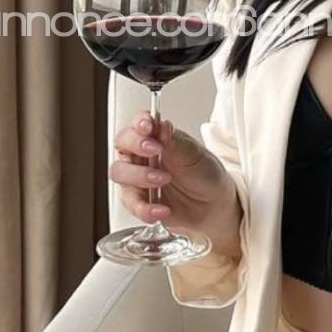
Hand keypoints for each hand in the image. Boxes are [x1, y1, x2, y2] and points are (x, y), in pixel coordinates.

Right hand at [110, 112, 240, 244]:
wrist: (213, 205)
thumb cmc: (204, 174)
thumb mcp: (194, 155)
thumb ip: (175, 141)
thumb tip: (162, 126)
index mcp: (156, 138)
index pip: (139, 124)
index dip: (139, 123)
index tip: (148, 127)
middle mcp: (142, 156)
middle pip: (122, 146)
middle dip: (136, 147)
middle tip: (156, 152)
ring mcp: (137, 178)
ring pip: (119, 174)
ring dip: (140, 177)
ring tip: (163, 181)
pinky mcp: (137, 201)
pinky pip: (130, 204)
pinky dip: (145, 208)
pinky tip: (162, 208)